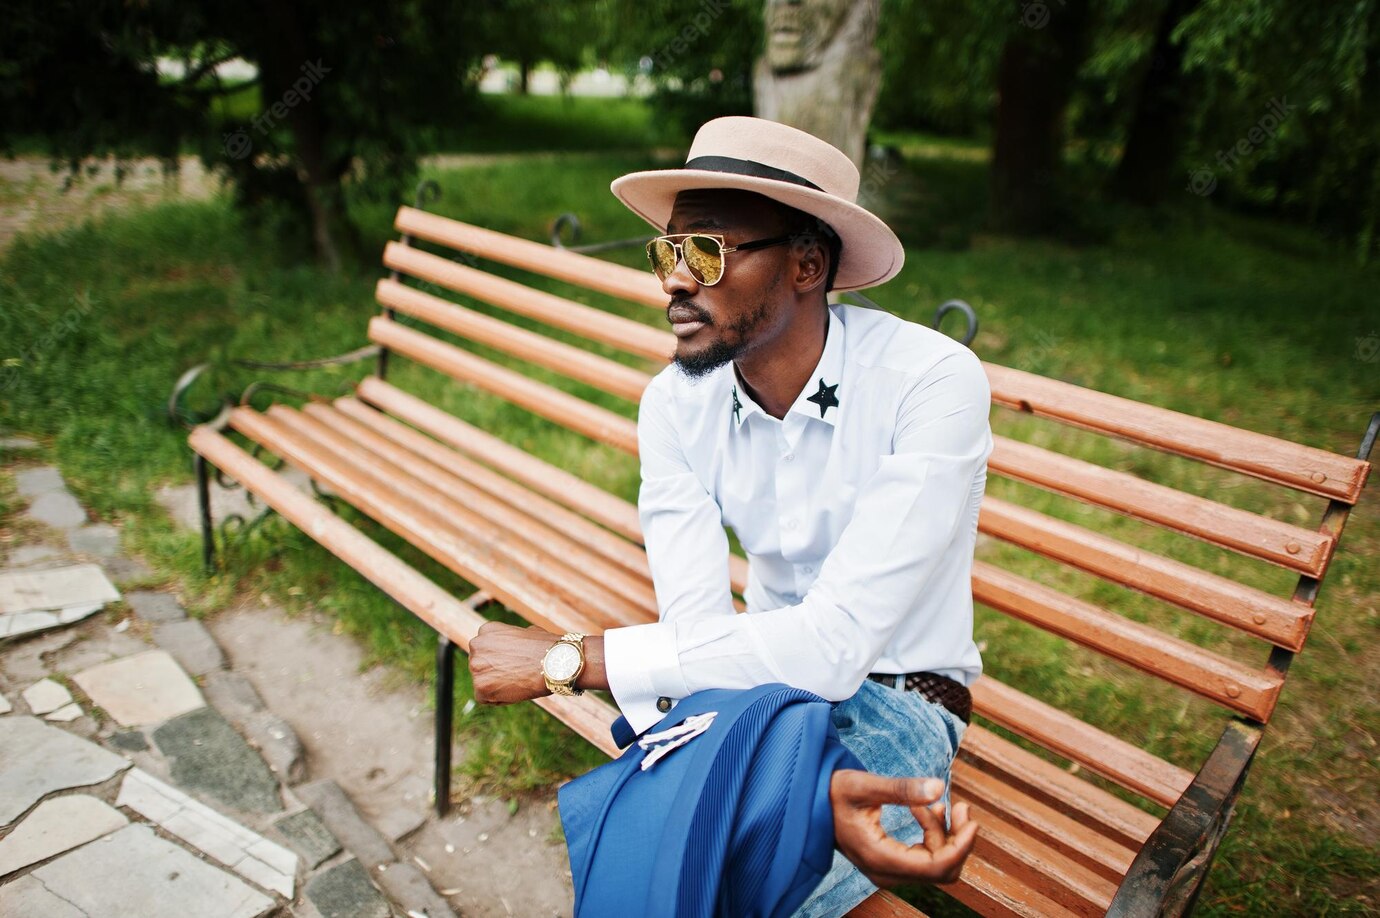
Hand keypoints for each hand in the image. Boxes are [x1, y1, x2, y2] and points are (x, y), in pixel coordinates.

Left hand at [468, 621, 555, 703]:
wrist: (552, 663)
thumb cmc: (546, 647)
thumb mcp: (528, 632)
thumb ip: (514, 639)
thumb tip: (516, 645)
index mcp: (486, 631)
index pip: (486, 650)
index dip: (501, 659)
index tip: (514, 663)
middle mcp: (476, 646)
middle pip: (482, 665)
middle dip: (495, 671)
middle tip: (516, 674)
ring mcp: (475, 667)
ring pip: (483, 682)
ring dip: (497, 685)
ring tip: (518, 682)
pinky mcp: (480, 688)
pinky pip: (486, 698)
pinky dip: (499, 699)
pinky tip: (515, 691)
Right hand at [830, 771, 977, 887]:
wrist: (810, 804)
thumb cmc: (832, 792)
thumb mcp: (862, 784)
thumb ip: (901, 788)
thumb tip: (940, 786)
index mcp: (879, 858)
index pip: (936, 866)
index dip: (961, 845)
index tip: (971, 817)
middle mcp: (886, 873)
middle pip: (942, 869)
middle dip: (958, 839)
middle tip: (960, 804)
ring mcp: (888, 871)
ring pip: (936, 864)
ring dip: (945, 834)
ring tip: (940, 802)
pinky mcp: (891, 863)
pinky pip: (925, 857)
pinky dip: (933, 834)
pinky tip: (926, 809)